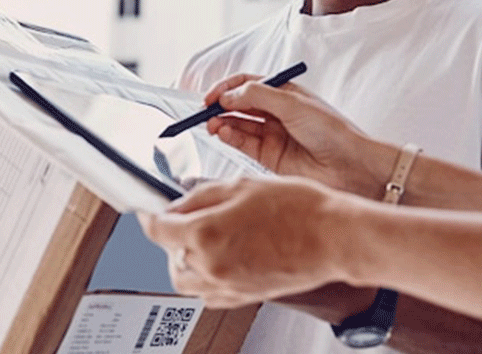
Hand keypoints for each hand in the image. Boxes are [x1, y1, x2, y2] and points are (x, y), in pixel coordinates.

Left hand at [140, 176, 354, 307]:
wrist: (333, 238)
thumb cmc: (299, 208)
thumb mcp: (243, 184)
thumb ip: (201, 195)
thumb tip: (178, 203)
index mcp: (205, 234)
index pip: (157, 229)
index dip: (148, 215)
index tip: (149, 210)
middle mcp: (210, 265)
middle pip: (168, 255)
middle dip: (169, 237)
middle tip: (182, 219)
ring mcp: (227, 286)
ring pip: (184, 279)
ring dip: (183, 259)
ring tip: (200, 239)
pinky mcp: (243, 297)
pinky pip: (207, 294)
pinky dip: (203, 278)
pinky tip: (219, 258)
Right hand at [204, 74, 394, 196]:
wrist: (351, 166)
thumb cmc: (332, 131)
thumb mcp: (293, 104)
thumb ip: (258, 96)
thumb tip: (227, 94)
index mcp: (285, 93)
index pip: (248, 84)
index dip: (227, 87)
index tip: (211, 95)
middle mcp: (277, 113)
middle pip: (239, 105)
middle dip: (220, 106)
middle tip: (205, 111)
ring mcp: (273, 135)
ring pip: (238, 125)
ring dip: (222, 122)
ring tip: (212, 124)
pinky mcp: (270, 157)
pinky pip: (243, 144)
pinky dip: (230, 138)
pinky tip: (224, 133)